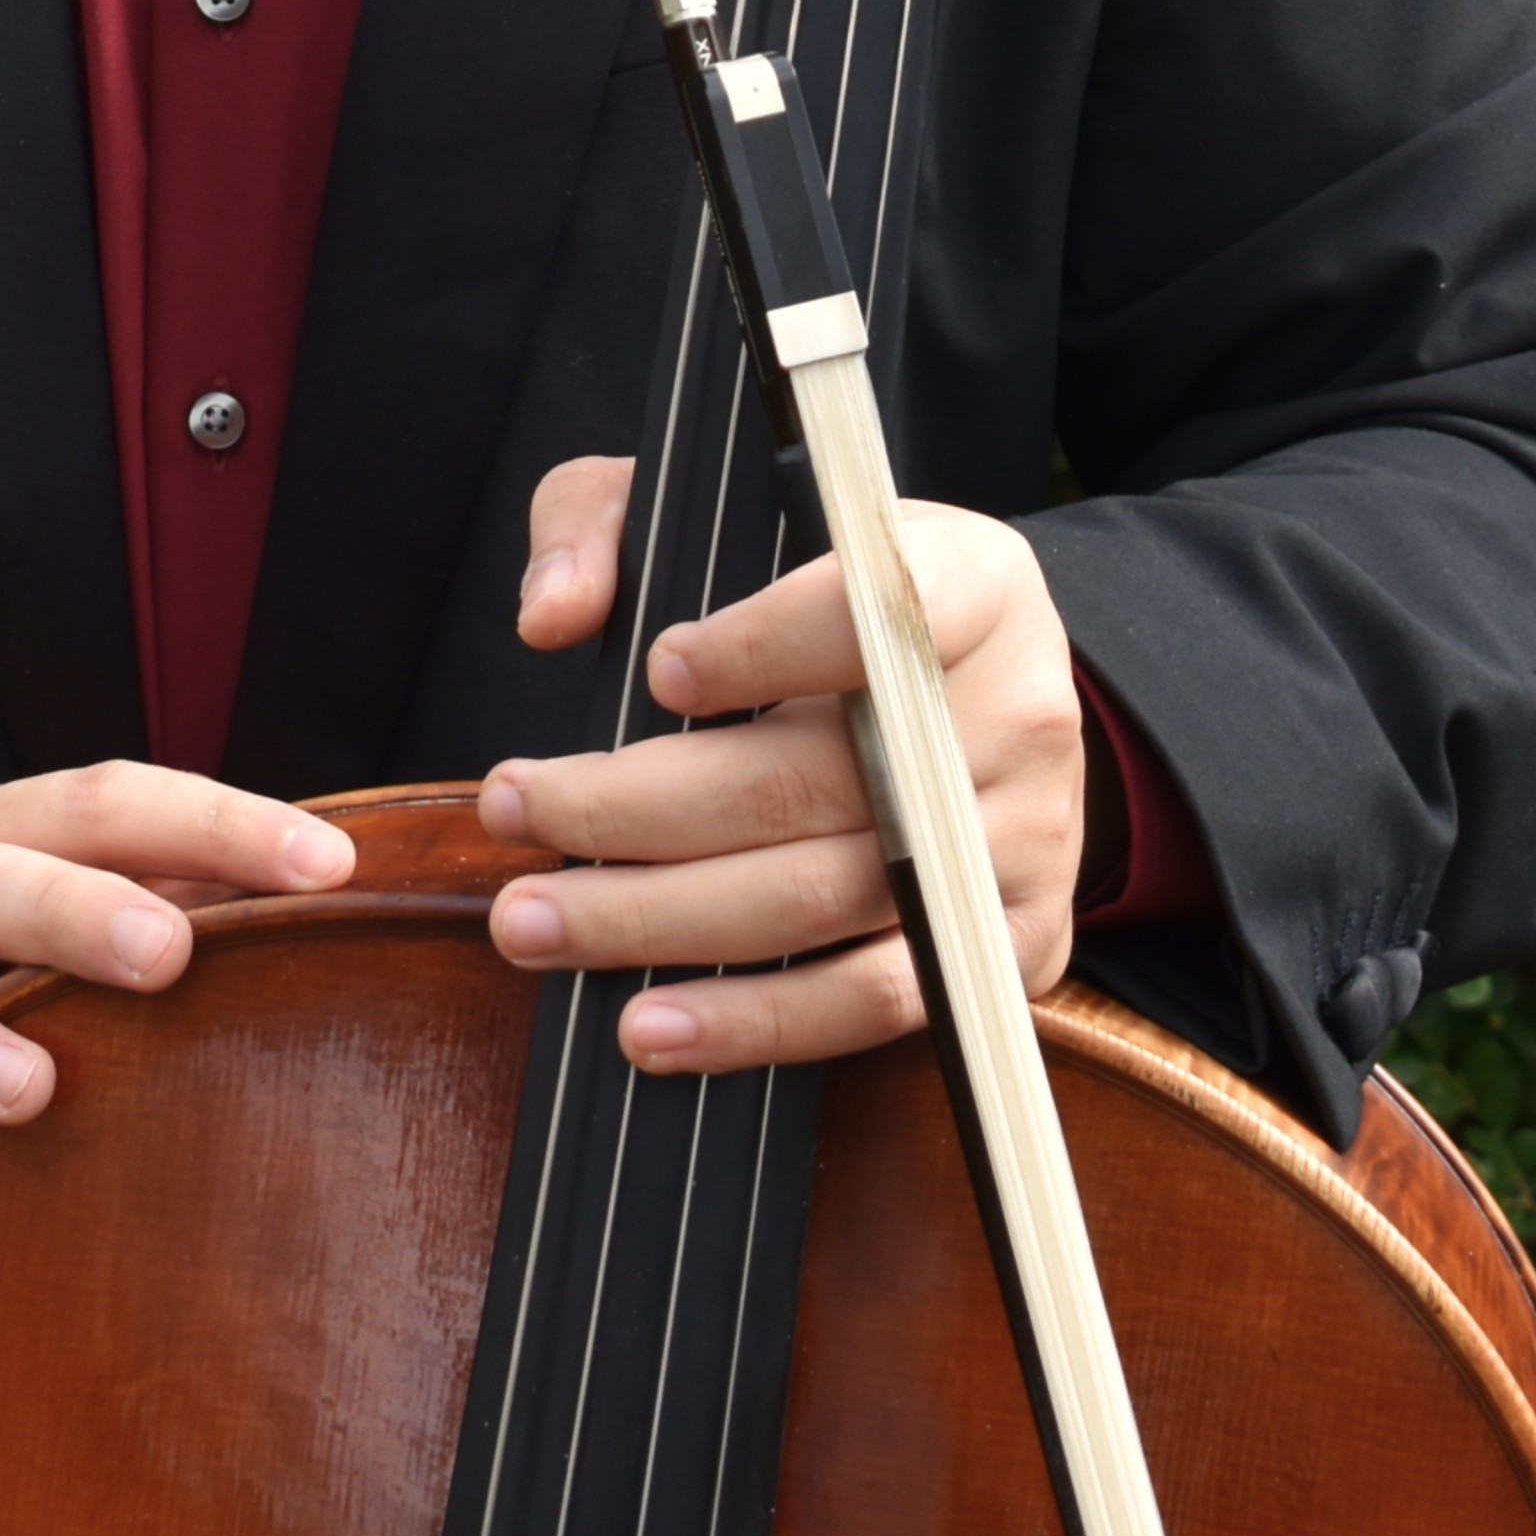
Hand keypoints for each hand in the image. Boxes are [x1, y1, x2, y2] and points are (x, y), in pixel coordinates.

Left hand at [479, 449, 1088, 1067]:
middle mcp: (1018, 711)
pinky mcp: (1013, 942)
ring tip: (536, 922)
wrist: (984, 700)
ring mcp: (1024, 839)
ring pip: (828, 897)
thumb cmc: (824, 598)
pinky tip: (650, 1026)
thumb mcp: (723, 509)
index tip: (656, 670)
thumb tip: (550, 614)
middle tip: (511, 810)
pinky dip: (756, 1023)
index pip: (883, 608)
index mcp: (972, 580)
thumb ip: (611, 525)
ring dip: (663, 921)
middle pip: (819, 777)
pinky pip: (878, 1001)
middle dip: (639, 806)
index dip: (768, 646)